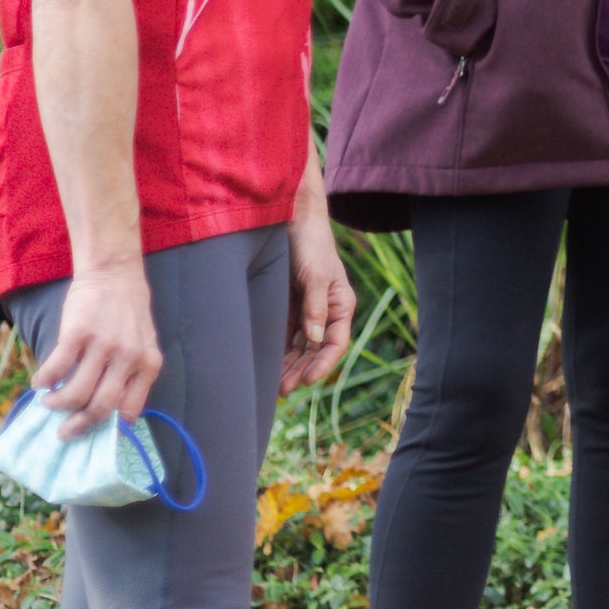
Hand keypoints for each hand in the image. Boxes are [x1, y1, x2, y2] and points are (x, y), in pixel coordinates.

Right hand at [37, 258, 161, 434]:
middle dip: (78, 427)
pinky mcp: (78, 334)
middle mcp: (130, 358)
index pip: (130, 411)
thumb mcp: (142, 344)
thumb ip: (129, 373)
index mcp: (149, 364)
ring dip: (57, 405)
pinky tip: (40, 382)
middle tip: (63, 432)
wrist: (115, 274)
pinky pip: (56, 369)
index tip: (91, 432)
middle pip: (101, 408)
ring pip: (76, 395)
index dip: (108, 428)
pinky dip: (43, 381)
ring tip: (49, 402)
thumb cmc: (127, 313)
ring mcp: (104, 346)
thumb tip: (102, 411)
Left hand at [279, 175, 353, 395]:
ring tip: (273, 385)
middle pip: (316, 349)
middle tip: (283, 390)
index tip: (307, 380)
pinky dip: (278, 350)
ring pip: (300, 346)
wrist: (291, 217)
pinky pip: (285, 334)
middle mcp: (325, 310)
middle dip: (302, 370)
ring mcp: (306, 309)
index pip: (337, 342)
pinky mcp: (288, 305)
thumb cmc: (310, 242)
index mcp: (341, 303)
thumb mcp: (315, 274)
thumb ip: (315, 307)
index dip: (324, 363)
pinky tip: (266, 364)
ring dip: (289, 365)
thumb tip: (314, 340)